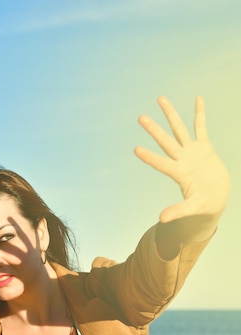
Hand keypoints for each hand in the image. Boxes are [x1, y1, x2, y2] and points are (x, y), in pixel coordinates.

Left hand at [135, 96, 230, 225]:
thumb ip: (178, 211)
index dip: (150, 157)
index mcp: (178, 173)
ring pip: (179, 129)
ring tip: (160, 99)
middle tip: (140, 117)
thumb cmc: (204, 205)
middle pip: (165, 141)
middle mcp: (182, 159)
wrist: (215, 199)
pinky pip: (201, 127)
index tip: (136, 150)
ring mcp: (192, 152)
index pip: (161, 163)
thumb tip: (161, 219)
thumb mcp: (192, 208)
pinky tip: (198, 98)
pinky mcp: (205, 147)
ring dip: (170, 115)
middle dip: (154, 130)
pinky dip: (199, 114)